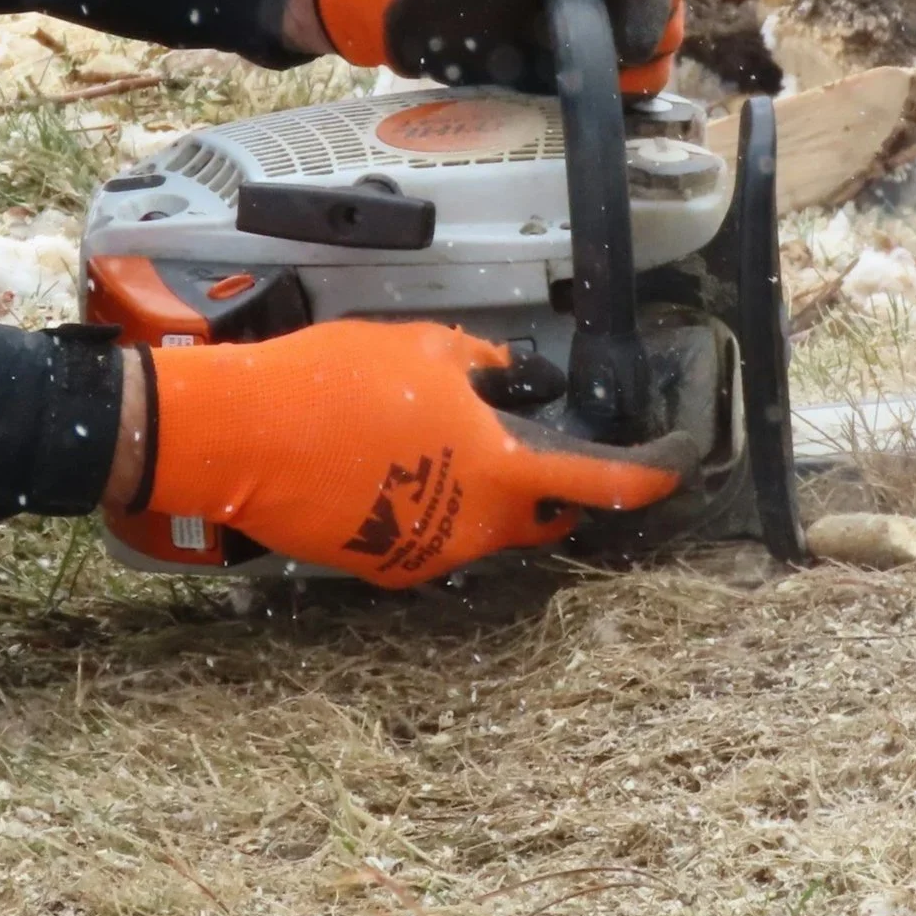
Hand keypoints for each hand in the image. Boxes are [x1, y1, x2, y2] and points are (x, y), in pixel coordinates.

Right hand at [131, 322, 689, 586]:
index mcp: (502, 471)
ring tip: (444, 446)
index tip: (671, 470)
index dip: (646, 478)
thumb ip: (480, 366)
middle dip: (553, 489)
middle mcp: (476, 525)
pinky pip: (433, 539)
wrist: (244, 436)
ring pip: (484, 528)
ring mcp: (430, 554)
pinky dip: (433, 510)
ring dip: (485, 495)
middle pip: (542, 515)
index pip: (600, 484)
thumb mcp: (426, 349)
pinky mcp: (384, 567)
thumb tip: (501, 376)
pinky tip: (397, 470)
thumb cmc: (335, 384)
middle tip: (542, 451)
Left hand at [314, 0, 684, 94]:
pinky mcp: (630, 15)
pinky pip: (652, 60)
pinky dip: (615, 76)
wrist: (417, 3)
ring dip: (613, 57)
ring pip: (666, 32)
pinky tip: (568, 65)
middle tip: (557, 38)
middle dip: (620, 28)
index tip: (599, 34)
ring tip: (552, 46)